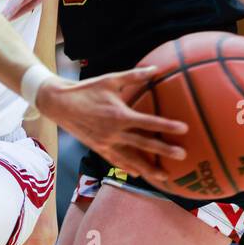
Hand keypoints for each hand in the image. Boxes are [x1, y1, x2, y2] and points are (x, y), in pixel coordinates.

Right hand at [37, 69, 187, 185]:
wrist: (60, 104)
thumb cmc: (86, 89)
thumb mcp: (110, 80)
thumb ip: (134, 76)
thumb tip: (156, 68)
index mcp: (120, 115)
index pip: (149, 122)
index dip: (167, 126)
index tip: (183, 129)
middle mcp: (115, 132)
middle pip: (144, 144)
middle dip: (164, 151)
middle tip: (182, 155)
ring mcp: (106, 144)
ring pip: (132, 159)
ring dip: (149, 169)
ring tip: (165, 176)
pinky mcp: (98, 149)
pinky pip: (117, 161)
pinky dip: (128, 168)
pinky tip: (138, 174)